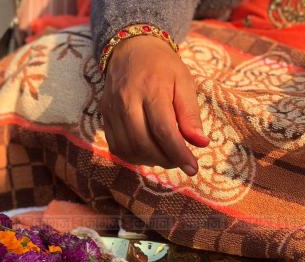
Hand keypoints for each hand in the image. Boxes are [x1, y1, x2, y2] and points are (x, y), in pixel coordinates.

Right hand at [101, 36, 208, 174]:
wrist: (131, 49)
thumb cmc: (163, 66)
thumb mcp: (184, 82)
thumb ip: (190, 114)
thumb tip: (200, 143)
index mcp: (151, 89)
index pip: (164, 130)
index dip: (178, 154)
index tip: (192, 168)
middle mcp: (127, 101)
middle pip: (143, 143)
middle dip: (165, 159)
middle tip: (180, 160)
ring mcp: (112, 110)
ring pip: (128, 149)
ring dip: (149, 160)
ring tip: (165, 155)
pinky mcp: (104, 117)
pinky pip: (117, 147)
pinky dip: (134, 156)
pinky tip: (147, 152)